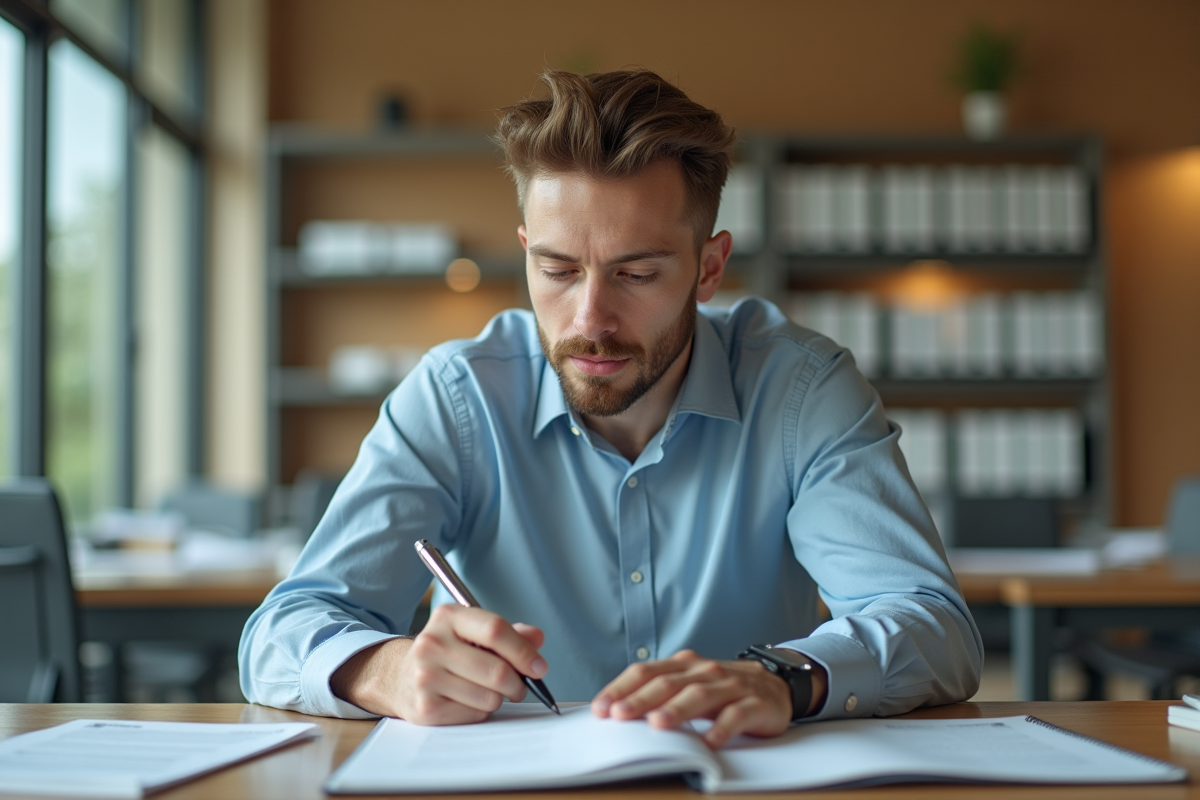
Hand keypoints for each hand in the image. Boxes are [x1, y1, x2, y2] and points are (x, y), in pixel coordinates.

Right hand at [330, 604, 547, 724]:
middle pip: (496, 670)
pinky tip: (467, 701)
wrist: (400, 677)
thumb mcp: (473, 633)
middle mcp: (432, 643)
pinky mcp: (425, 707)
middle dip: (518, 683)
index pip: (495, 630)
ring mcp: (425, 676)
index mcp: (448, 616)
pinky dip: (480, 711)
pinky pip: (475, 714)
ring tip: (487, 691)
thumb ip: (509, 634)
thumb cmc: (448, 653)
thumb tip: (537, 638)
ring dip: (498, 698)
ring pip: (489, 696)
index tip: (539, 667)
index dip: (524, 651)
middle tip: (520, 687)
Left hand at [591, 649, 825, 748]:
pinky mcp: (755, 704)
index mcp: (684, 665)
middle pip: (668, 683)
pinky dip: (722, 728)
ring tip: (657, 724)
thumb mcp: (690, 685)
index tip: (600, 708)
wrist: (775, 685)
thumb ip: (661, 694)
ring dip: (677, 710)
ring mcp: (731, 686)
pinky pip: (736, 715)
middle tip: (619, 715)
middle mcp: (704, 671)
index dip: (621, 688)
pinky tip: (709, 742)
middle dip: (640, 699)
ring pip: (700, 695)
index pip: (646, 672)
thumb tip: (616, 711)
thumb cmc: (723, 689)